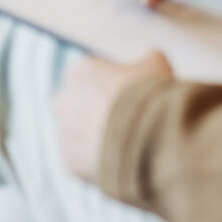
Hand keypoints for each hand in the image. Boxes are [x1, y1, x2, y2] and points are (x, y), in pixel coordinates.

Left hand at [56, 51, 172, 180]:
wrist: (147, 140)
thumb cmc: (149, 97)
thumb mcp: (156, 65)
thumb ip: (148, 59)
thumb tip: (150, 59)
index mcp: (82, 71)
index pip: (94, 75)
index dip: (115, 85)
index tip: (132, 96)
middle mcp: (65, 99)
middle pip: (82, 104)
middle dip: (100, 111)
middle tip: (128, 121)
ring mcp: (65, 132)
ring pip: (80, 134)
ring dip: (97, 137)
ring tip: (127, 145)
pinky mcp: (69, 162)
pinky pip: (83, 161)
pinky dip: (98, 161)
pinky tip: (120, 161)